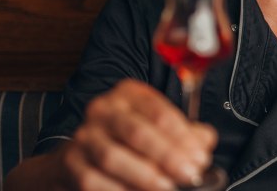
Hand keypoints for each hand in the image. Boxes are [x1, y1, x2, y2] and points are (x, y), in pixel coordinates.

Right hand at [55, 79, 217, 190]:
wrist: (83, 157)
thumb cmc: (131, 141)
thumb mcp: (160, 130)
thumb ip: (187, 134)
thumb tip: (205, 142)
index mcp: (128, 94)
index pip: (158, 111)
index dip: (182, 135)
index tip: (201, 158)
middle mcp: (103, 109)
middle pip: (136, 131)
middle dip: (166, 155)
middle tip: (189, 174)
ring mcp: (84, 136)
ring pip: (113, 157)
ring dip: (144, 175)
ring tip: (168, 188)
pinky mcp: (70, 163)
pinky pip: (94, 180)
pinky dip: (118, 190)